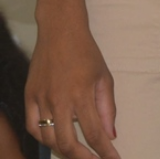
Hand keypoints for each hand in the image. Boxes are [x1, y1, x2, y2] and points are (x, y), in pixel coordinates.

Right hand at [26, 26, 119, 157]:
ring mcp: (41, 99)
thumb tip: (111, 135)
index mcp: (82, 94)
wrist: (61, 32)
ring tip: (77, 153)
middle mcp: (60, 100)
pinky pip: (32, 126)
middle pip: (68, 143)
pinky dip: (43, 138)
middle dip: (82, 158)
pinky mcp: (29, 96)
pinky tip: (54, 140)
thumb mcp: (104, 77)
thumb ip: (107, 108)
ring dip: (63, 150)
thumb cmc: (87, 53)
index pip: (94, 132)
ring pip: (48, 138)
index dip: (104, 151)